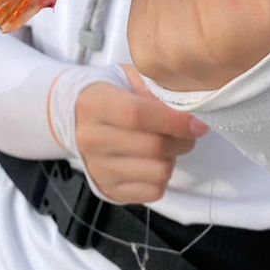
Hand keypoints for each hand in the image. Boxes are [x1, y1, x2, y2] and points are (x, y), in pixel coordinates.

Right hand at [74, 66, 207, 203]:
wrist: (72, 117)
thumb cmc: (107, 93)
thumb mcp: (126, 77)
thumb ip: (154, 88)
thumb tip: (187, 108)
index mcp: (95, 104)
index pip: (138, 115)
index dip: (174, 120)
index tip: (197, 122)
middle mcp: (92, 139)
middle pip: (154, 147)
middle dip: (182, 139)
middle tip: (188, 132)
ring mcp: (98, 168)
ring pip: (158, 172)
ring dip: (172, 159)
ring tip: (165, 145)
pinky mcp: (107, 189)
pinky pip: (153, 192)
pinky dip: (162, 178)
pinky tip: (153, 162)